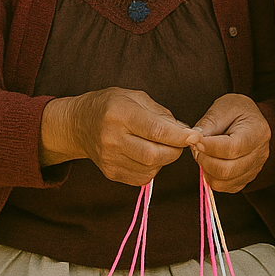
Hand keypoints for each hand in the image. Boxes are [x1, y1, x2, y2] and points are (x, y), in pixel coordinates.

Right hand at [41, 87, 199, 185]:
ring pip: (150, 168)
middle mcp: (112, 139)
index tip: (195, 136)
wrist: (78, 123)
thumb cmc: (112, 105)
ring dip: (165, 159)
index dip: (179, 136)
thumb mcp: (136, 97)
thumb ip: (163, 114)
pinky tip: (150, 155)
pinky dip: (154, 168)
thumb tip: (186, 132)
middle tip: (181, 141)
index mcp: (120, 114)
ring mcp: (109, 159)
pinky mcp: (110, 173)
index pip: (156, 131)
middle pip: (154, 155)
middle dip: (176, 150)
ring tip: (163, 145)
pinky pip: (141, 177)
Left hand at [192, 94, 271, 192]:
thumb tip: (193, 140)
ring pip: (224, 182)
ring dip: (207, 171)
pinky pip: (226, 187)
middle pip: (227, 170)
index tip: (195, 139)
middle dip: (205, 161)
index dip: (209, 147)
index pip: (231, 148)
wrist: (251, 119)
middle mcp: (260, 153)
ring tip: (204, 155)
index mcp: (257, 132)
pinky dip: (213, 179)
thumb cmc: (237, 111)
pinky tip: (212, 163)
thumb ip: (208, 123)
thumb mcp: (223, 108)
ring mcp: (255, 168)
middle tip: (197, 148)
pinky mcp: (247, 178)